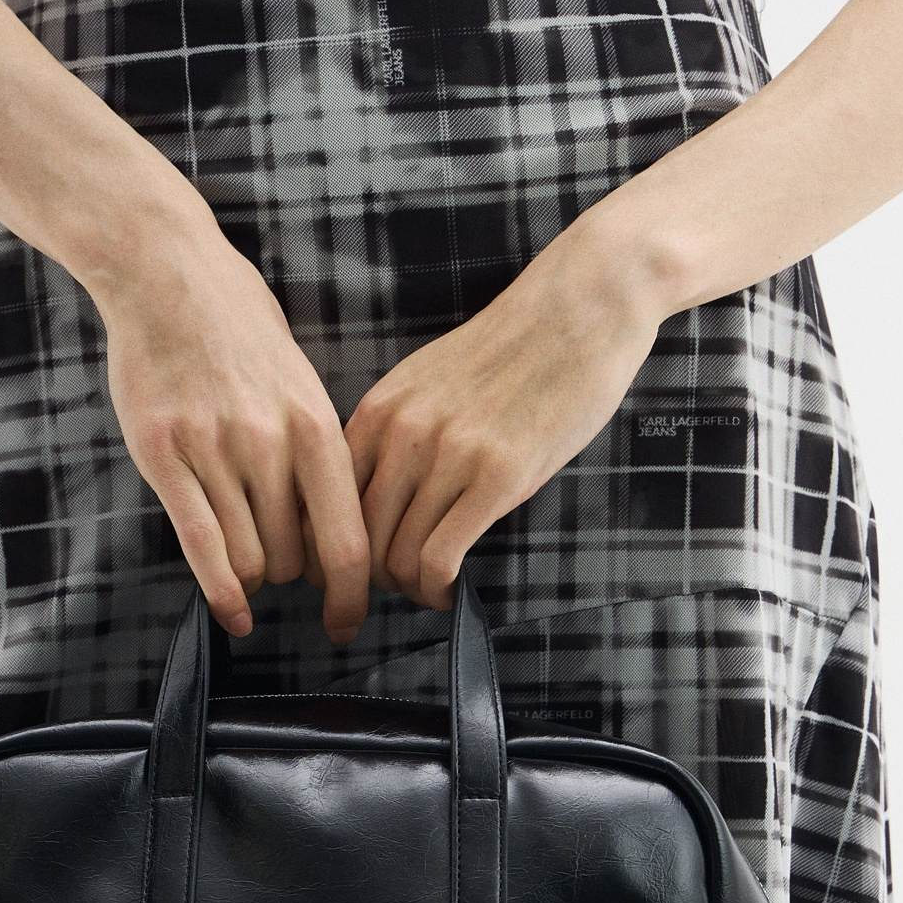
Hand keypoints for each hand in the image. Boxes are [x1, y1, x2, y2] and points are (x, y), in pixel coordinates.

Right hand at [95, 195, 370, 642]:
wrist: (168, 274)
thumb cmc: (239, 330)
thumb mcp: (300, 385)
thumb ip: (315, 456)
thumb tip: (333, 534)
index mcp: (315, 427)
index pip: (347, 542)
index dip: (352, 597)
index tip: (347, 625)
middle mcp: (269, 443)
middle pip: (294, 560)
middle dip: (291, 576)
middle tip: (283, 566)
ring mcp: (213, 449)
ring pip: (248, 560)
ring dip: (252, 576)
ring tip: (247, 561)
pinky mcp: (162, 454)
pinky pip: (200, 546)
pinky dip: (220, 593)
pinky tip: (232, 617)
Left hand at [344, 223, 668, 608]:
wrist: (579, 307)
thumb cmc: (512, 351)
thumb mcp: (428, 383)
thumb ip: (395, 434)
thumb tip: (372, 499)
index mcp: (378, 410)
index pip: (323, 501)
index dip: (328, 550)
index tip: (342, 574)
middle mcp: (402, 433)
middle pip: (355, 539)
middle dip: (367, 582)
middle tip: (389, 595)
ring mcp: (447, 455)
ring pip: (396, 557)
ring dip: (408, 589)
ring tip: (426, 592)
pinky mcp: (497, 476)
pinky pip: (440, 558)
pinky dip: (438, 591)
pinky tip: (449, 592)